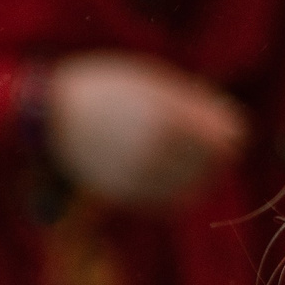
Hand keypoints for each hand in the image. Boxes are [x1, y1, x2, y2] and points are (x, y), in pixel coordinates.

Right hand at [45, 52, 246, 209]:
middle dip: (215, 154)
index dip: (230, 129)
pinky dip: (173, 191)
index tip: (219, 123)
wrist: (52, 115)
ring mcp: (139, 175)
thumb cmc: (109, 88)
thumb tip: (232, 130)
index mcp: (170, 116)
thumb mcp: (156, 82)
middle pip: (217, 164)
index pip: (231, 136)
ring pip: (194, 187)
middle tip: (205, 144)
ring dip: (196, 175)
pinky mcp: (125, 194)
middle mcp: (157, 150)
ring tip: (184, 160)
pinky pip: (166, 201)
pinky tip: (163, 173)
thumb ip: (195, 104)